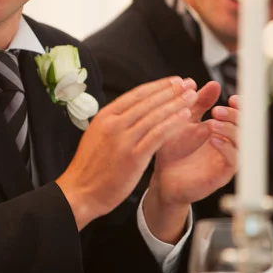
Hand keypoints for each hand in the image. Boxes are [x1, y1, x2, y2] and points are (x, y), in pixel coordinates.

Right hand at [56, 76, 198, 229]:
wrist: (80, 192)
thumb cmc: (90, 168)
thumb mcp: (97, 135)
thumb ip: (114, 123)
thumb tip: (132, 112)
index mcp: (105, 116)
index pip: (136, 94)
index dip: (158, 86)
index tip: (174, 81)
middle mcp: (114, 123)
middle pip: (148, 101)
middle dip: (171, 91)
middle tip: (189, 83)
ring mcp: (123, 139)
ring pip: (155, 115)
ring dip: (176, 103)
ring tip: (192, 96)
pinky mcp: (133, 156)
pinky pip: (158, 134)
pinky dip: (173, 123)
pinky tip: (185, 116)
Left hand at [144, 84, 239, 242]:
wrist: (162, 178)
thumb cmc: (174, 151)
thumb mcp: (185, 121)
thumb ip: (199, 104)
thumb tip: (213, 84)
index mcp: (222, 131)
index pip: (242, 116)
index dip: (241, 106)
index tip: (231, 98)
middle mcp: (229, 145)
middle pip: (247, 128)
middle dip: (236, 116)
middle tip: (218, 110)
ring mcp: (227, 160)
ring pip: (243, 143)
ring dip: (231, 130)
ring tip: (213, 124)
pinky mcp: (222, 175)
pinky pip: (234, 161)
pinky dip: (227, 149)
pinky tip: (214, 140)